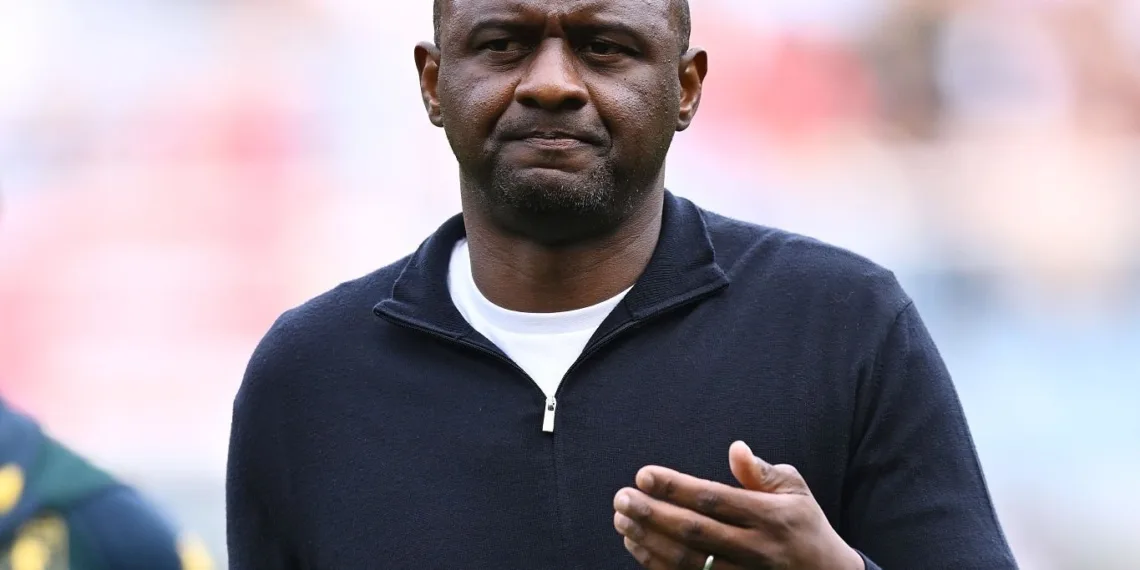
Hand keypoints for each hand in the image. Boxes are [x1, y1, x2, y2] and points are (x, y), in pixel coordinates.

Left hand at [613, 441, 864, 569]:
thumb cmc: (804, 526)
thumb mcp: (796, 491)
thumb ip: (761, 472)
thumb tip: (735, 448)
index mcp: (770, 517)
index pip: (714, 499)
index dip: (676, 487)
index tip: (643, 474)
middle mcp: (756, 549)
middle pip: (694, 532)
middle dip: (652, 513)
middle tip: (621, 497)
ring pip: (686, 561)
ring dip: (648, 540)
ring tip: (622, 518)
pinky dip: (656, 563)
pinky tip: (637, 544)